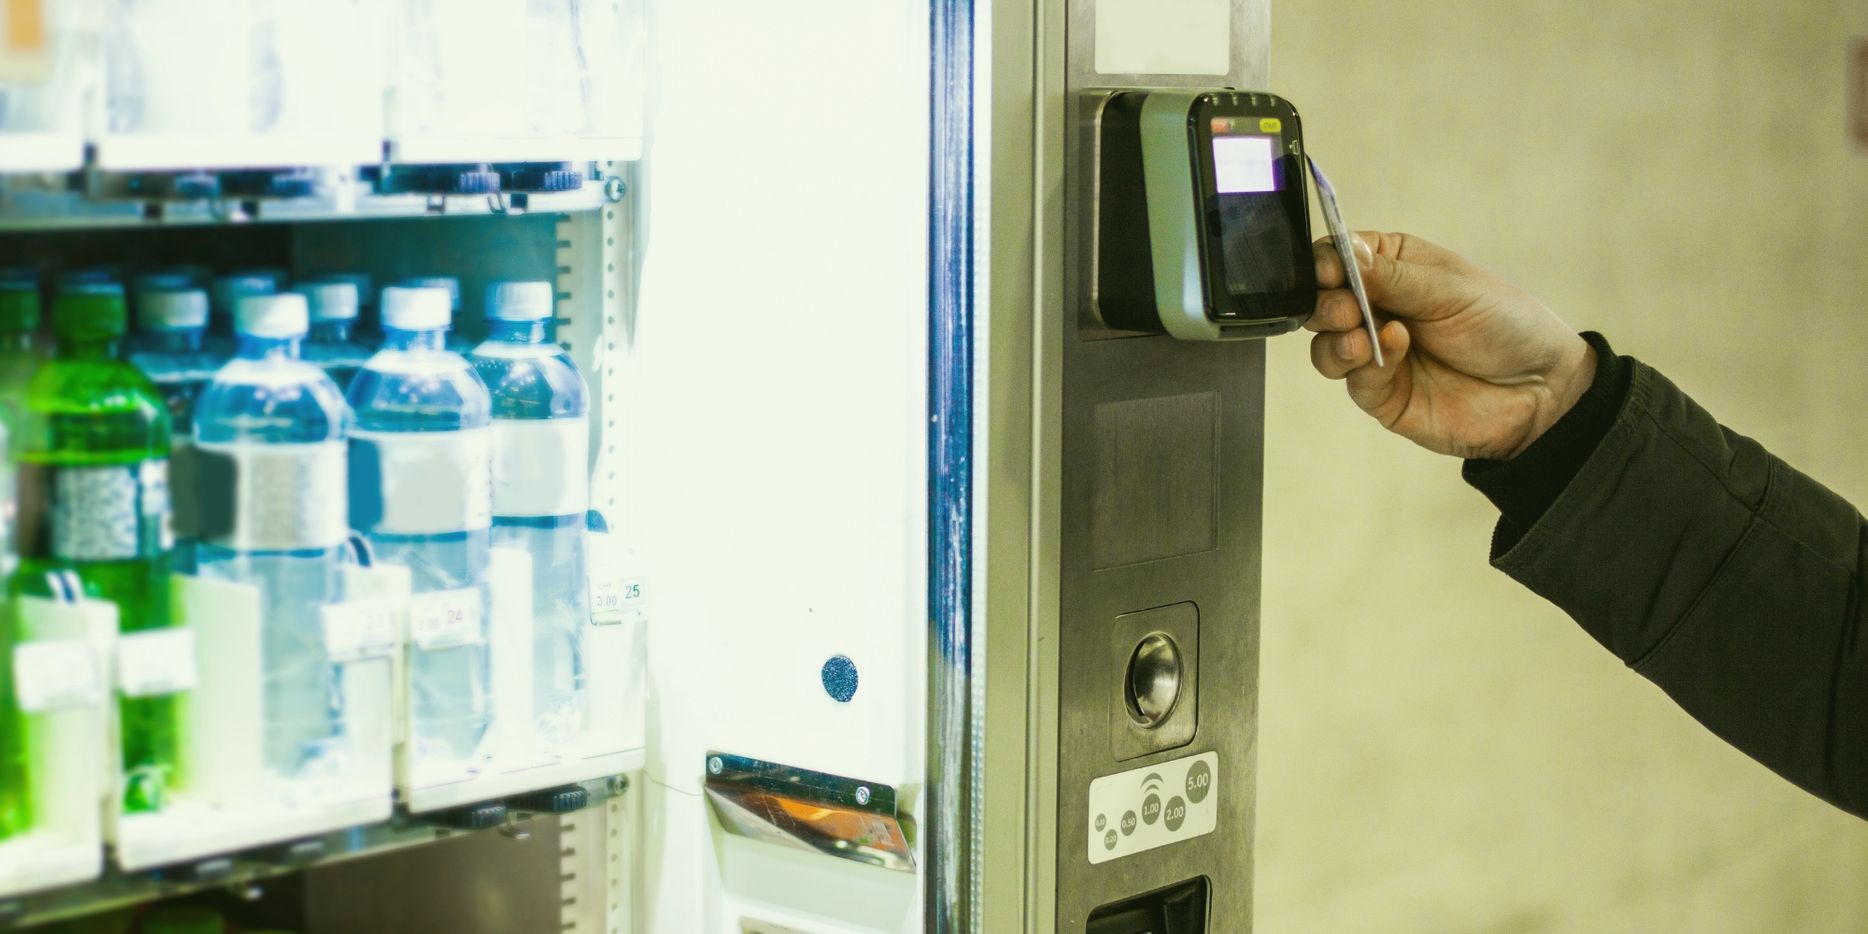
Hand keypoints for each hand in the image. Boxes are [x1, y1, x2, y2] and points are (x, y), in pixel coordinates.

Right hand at [1306, 231, 1596, 460]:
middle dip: (1326, 304)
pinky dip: (1365, 367)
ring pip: (1325, 346)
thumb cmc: (1506, 325)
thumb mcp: (1450, 288)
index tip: (1330, 271)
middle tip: (1347, 309)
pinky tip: (1392, 353)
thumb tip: (1341, 253)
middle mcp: (1378, 308)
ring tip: (1362, 337)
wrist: (1542, 389)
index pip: (1338, 257)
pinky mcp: (1382, 394)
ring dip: (1335, 340)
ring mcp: (1377, 353)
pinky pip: (1353, 381)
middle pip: (1321, 302)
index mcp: (1393, 268)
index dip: (1325, 263)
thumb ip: (1391, 276)